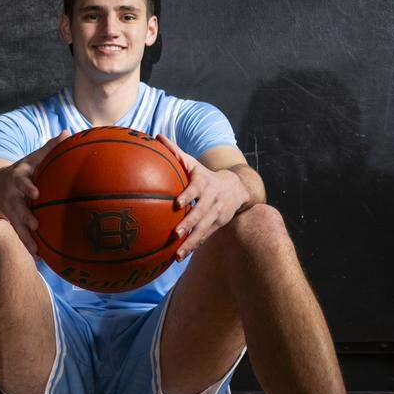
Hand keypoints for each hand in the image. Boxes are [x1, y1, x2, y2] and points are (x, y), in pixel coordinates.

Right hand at [0, 130, 69, 257]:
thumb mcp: (32, 158)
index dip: (27, 187)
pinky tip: (38, 257)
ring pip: (17, 224)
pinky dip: (28, 246)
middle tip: (34, 224)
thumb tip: (67, 132)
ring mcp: (10, 210)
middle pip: (17, 206)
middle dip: (24, 216)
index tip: (35, 193)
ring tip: (36, 249)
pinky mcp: (12, 222)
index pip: (21, 181)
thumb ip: (49, 148)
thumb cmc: (21, 171)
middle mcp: (12, 195)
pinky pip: (19, 235)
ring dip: (26, 237)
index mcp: (18, 178)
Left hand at [155, 133, 248, 259]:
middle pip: (200, 213)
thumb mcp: (193, 163)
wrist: (236, 188)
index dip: (188, 195)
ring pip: (203, 229)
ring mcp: (216, 214)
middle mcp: (212, 200)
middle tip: (175, 233)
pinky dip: (193, 246)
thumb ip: (175, 152)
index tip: (178, 203)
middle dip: (189, 224)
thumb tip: (156, 137)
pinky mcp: (217, 225)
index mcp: (204, 183)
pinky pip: (204, 237)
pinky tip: (179, 256)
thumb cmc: (205, 175)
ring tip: (177, 254)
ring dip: (191, 242)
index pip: (196, 189)